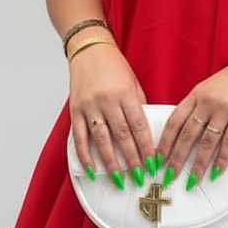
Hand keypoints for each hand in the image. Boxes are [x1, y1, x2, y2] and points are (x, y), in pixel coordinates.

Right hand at [68, 42, 156, 190]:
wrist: (89, 49)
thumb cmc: (113, 65)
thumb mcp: (132, 82)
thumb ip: (138, 106)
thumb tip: (144, 132)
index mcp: (125, 93)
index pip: (139, 126)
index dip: (146, 147)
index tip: (152, 163)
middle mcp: (107, 101)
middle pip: (122, 136)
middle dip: (132, 159)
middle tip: (139, 176)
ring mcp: (90, 106)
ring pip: (101, 140)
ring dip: (111, 162)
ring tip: (119, 178)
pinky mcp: (76, 110)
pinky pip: (80, 137)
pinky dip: (85, 155)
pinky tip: (91, 169)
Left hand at [156, 32, 227, 189]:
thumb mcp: (212, 86)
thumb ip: (199, 105)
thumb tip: (187, 131)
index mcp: (196, 94)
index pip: (174, 121)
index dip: (164, 142)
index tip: (157, 158)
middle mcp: (207, 101)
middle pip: (187, 135)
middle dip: (176, 159)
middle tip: (169, 176)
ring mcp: (224, 109)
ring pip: (207, 143)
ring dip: (198, 165)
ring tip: (192, 181)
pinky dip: (222, 160)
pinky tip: (216, 172)